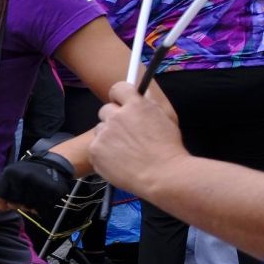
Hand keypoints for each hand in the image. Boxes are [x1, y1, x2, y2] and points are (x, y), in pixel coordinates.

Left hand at [0, 150, 76, 215]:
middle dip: (17, 203)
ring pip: (27, 208)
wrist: (52, 163)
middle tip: (25, 194)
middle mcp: (23, 178)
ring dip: (30, 206)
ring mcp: (38, 184)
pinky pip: (41, 209)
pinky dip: (41, 208)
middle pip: (13, 204)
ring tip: (35, 194)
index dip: (1, 203)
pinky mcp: (52, 191)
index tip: (5, 202)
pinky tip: (43, 198)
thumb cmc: (28, 173)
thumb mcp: (10, 178)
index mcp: (10, 173)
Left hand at [91, 80, 186, 196]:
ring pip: (100, 129)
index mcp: (136, 105)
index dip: (119, 96)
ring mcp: (104, 134)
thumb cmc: (168, 149)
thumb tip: (142, 93)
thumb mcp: (165, 119)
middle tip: (125, 133)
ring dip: (108, 136)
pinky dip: (104, 153)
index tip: (121, 102)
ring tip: (125, 150)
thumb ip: (149, 105)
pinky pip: (95, 147)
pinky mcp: (95, 150)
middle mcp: (116, 116)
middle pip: (105, 110)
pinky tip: (118, 161)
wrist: (162, 175)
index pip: (118, 88)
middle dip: (113, 119)